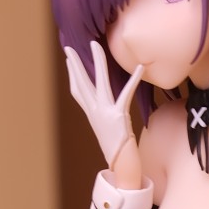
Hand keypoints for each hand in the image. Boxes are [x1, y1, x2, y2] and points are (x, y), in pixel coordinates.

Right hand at [63, 42, 144, 172]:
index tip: (69, 61)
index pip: (78, 92)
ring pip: (99, 82)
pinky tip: (140, 68)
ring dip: (98, 62)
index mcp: (92, 114)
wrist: (122, 162)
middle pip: (82, 83)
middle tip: (68, 47)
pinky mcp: (118, 115)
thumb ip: (105, 117)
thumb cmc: (118, 147)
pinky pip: (126, 93)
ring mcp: (105, 112)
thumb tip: (109, 111)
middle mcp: (95, 111)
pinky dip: (134, 79)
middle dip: (75, 65)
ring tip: (95, 45)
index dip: (73, 75)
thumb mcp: (108, 130)